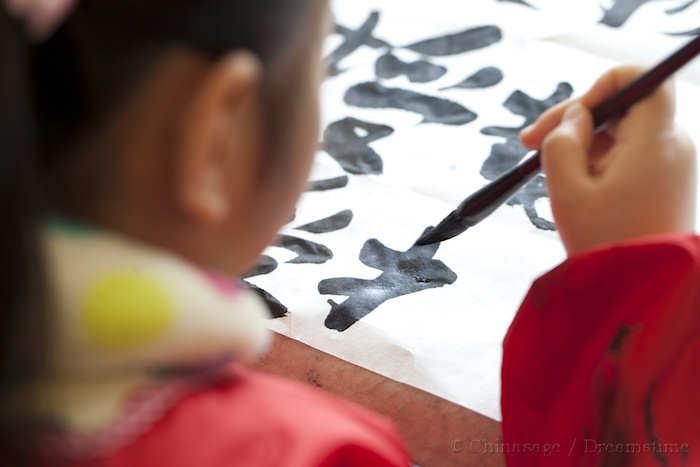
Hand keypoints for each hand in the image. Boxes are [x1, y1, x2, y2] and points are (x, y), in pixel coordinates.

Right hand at [520, 66, 695, 255]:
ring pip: (621, 131)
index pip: (639, 77)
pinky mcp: (664, 182)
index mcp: (654, 141)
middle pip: (623, 105)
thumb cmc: (604, 242)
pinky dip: (597, 162)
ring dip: (582, 145)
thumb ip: (563, 141)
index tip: (569, 119)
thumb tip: (575, 117)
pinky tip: (573, 187)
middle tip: (527, 144)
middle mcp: (671, 145)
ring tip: (551, 178)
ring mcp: (671, 164)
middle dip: (575, 120)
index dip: (598, 87)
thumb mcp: (567, 190)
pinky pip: (627, 154)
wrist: (642, 290)